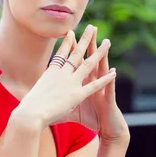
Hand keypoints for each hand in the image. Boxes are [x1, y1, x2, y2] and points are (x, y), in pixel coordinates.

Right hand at [14, 25, 116, 128]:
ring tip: (108, 42)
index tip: (72, 32)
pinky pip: (94, 85)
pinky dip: (105, 79)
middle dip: (85, 40)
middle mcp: (61, 74)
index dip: (67, 42)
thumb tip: (32, 90)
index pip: (61, 53)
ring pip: (88, 65)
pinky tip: (113, 73)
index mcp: (50, 72)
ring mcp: (70, 83)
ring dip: (99, 53)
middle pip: (76, 53)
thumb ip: (38, 89)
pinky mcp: (77, 95)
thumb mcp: (32, 92)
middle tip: (92, 28)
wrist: (30, 113)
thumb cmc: (28, 106)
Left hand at [55, 28, 129, 143]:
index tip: (68, 35)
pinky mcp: (107, 99)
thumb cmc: (90, 118)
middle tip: (90, 28)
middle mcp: (92, 82)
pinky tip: (113, 72)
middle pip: (89, 59)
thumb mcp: (69, 111)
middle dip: (89, 45)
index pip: (76, 62)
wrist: (106, 128)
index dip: (72, 49)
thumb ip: (57, 104)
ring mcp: (101, 89)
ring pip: (102, 69)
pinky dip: (109, 81)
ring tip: (106, 43)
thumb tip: (42, 102)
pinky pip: (108, 89)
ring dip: (104, 57)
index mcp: (81, 83)